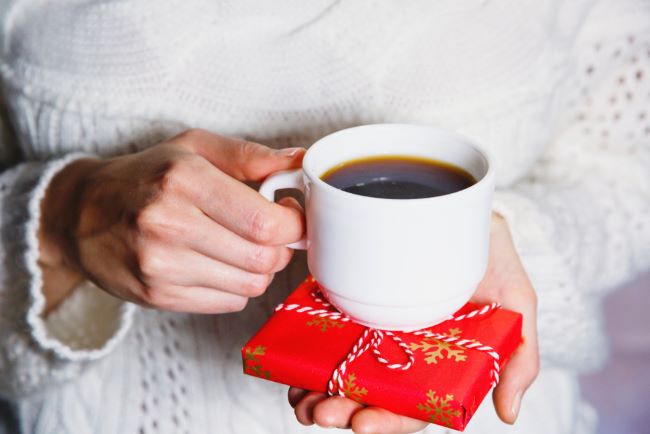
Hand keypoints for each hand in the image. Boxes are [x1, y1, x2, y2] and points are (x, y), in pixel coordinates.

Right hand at [38, 129, 305, 313]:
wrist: (80, 214)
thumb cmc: (146, 176)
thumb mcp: (193, 148)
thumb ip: (251, 155)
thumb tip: (301, 163)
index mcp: (183, 179)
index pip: (265, 222)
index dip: (293, 224)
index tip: (291, 215)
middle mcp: (169, 224)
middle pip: (263, 258)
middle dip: (281, 248)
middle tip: (272, 234)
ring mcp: (160, 265)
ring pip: (250, 286)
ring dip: (260, 270)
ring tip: (244, 247)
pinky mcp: (156, 295)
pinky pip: (229, 304)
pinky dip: (236, 287)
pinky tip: (220, 265)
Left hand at [289, 213, 538, 432]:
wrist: (465, 209)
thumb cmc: (493, 257)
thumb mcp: (518, 303)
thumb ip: (519, 356)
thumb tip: (508, 414)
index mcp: (438, 362)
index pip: (413, 406)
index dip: (388, 421)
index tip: (363, 423)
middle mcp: (402, 351)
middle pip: (370, 394)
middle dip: (342, 409)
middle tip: (320, 411)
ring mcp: (373, 326)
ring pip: (342, 372)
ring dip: (317, 392)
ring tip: (300, 400)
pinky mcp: (349, 300)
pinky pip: (322, 334)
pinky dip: (302, 357)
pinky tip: (287, 367)